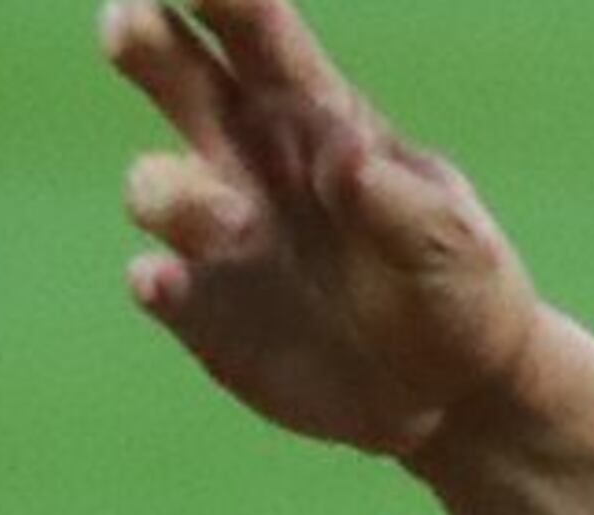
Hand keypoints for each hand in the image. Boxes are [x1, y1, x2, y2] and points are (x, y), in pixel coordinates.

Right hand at [102, 0, 541, 458]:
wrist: (455, 397)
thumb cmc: (460, 289)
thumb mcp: (454, 243)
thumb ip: (401, 202)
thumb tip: (346, 158)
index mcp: (317, 119)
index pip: (259, 36)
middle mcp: (251, 160)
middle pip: (175, 76)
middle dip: (145, 37)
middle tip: (134, 19)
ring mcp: (221, 233)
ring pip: (155, 184)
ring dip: (173, 193)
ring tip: (234, 222)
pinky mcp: (206, 308)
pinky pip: (159, 282)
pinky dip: (157, 280)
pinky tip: (165, 283)